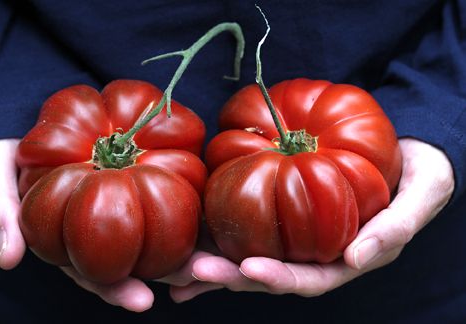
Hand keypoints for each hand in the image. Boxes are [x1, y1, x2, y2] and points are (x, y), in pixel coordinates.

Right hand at [0, 139, 200, 311]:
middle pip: (133, 260)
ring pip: (152, 233)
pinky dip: (182, 207)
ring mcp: (115, 207)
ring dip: (183, 246)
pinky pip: (160, 197)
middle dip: (164, 273)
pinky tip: (204, 213)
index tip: (142, 301)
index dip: (117, 289)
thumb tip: (9, 259)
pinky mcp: (133, 181)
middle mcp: (95, 231)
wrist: (26, 118)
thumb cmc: (10, 150)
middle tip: (194, 278)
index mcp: (67, 242)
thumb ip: (3, 214)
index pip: (94, 274)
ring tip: (210, 256)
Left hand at [170, 138, 454, 300]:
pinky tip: (188, 242)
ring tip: (177, 270)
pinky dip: (216, 237)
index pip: (309, 279)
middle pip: (268, 274)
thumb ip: (396, 227)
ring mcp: (294, 236)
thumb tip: (356, 257)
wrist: (403, 152)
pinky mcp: (279, 214)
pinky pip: (245, 227)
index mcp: (344, 259)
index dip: (279, 278)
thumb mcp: (422, 195)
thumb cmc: (417, 175)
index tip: (249, 269)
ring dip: (213, 265)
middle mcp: (314, 254)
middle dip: (230, 277)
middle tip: (194, 272)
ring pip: (248, 256)